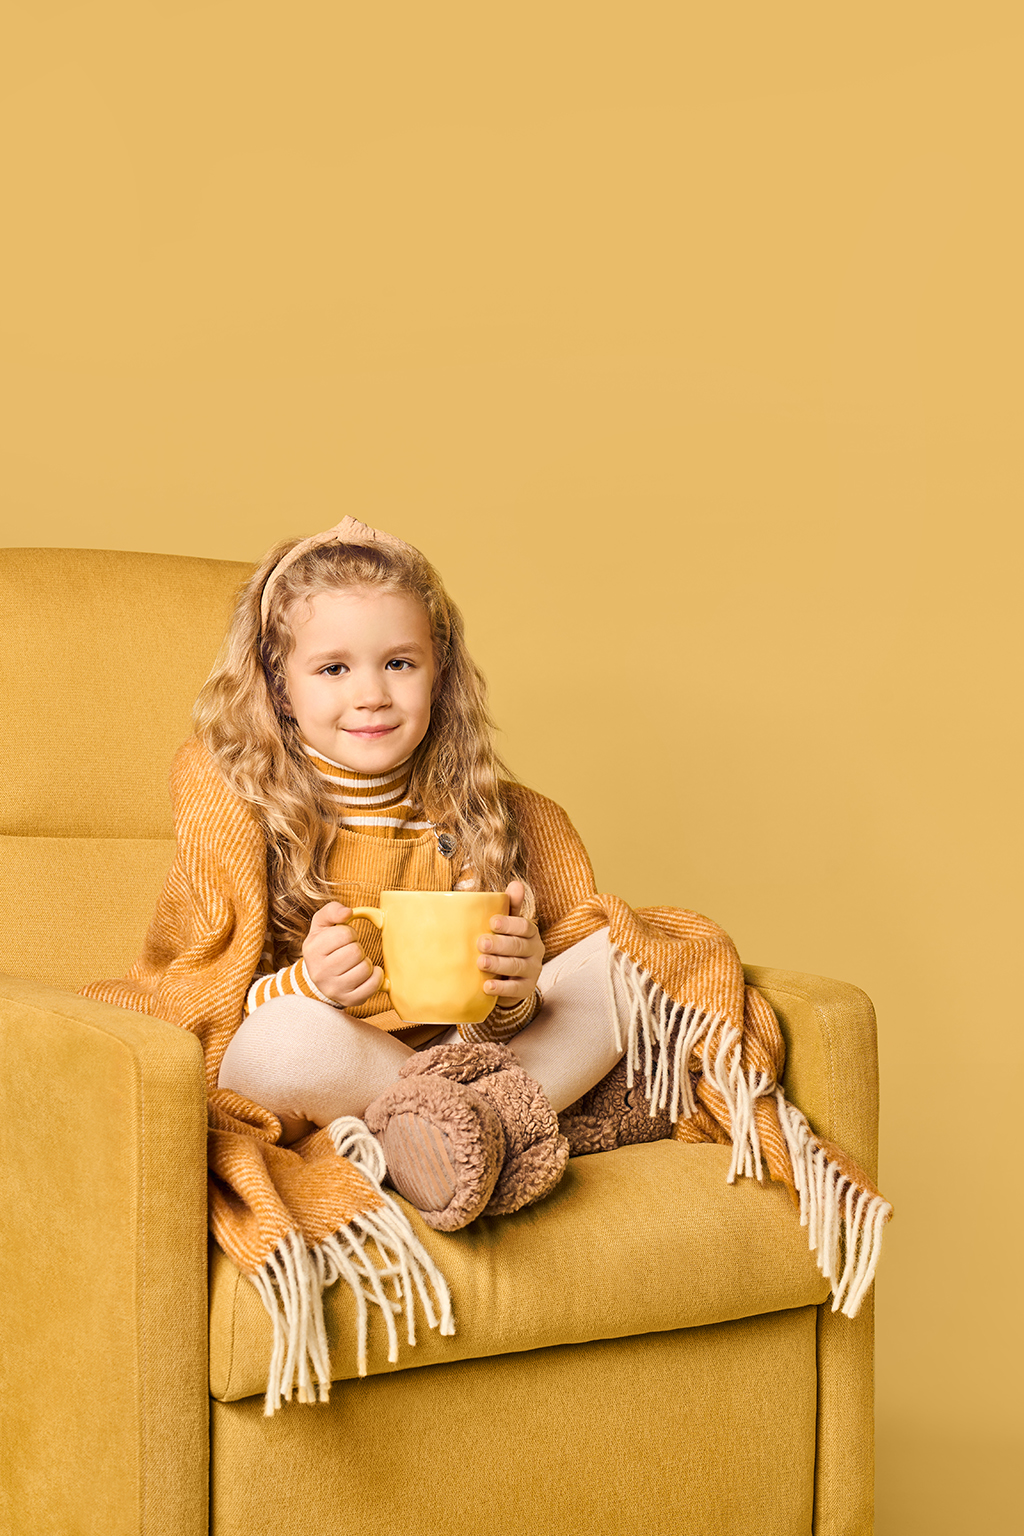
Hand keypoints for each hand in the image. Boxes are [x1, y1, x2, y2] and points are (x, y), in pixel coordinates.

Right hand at [301, 903, 383, 1007]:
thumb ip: (332, 910)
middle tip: (349, 952)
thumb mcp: (321, 924)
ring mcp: (334, 988)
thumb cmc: (324, 946)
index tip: (343, 939)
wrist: (318, 979)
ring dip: (365, 962)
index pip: (344, 934)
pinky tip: (365, 974)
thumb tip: (347, 912)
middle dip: (357, 948)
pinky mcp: (348, 1000)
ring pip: (365, 967)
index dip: (349, 933)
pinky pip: (373, 984)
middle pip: (356, 951)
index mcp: (312, 949)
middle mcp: (320, 972)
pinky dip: (375, 976)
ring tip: (354, 964)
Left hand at [477, 879, 543, 1008]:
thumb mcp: (508, 926)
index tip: (492, 922)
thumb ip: (510, 907)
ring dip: (498, 964)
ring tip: (481, 962)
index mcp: (530, 932)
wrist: (511, 978)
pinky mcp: (526, 989)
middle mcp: (535, 951)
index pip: (524, 926)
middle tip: (481, 943)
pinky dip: (501, 989)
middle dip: (500, 944)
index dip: (509, 924)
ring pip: (517, 967)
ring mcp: (532, 971)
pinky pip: (516, 989)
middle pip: (519, 947)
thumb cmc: (506, 945)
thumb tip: (516, 883)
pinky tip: (487, 986)